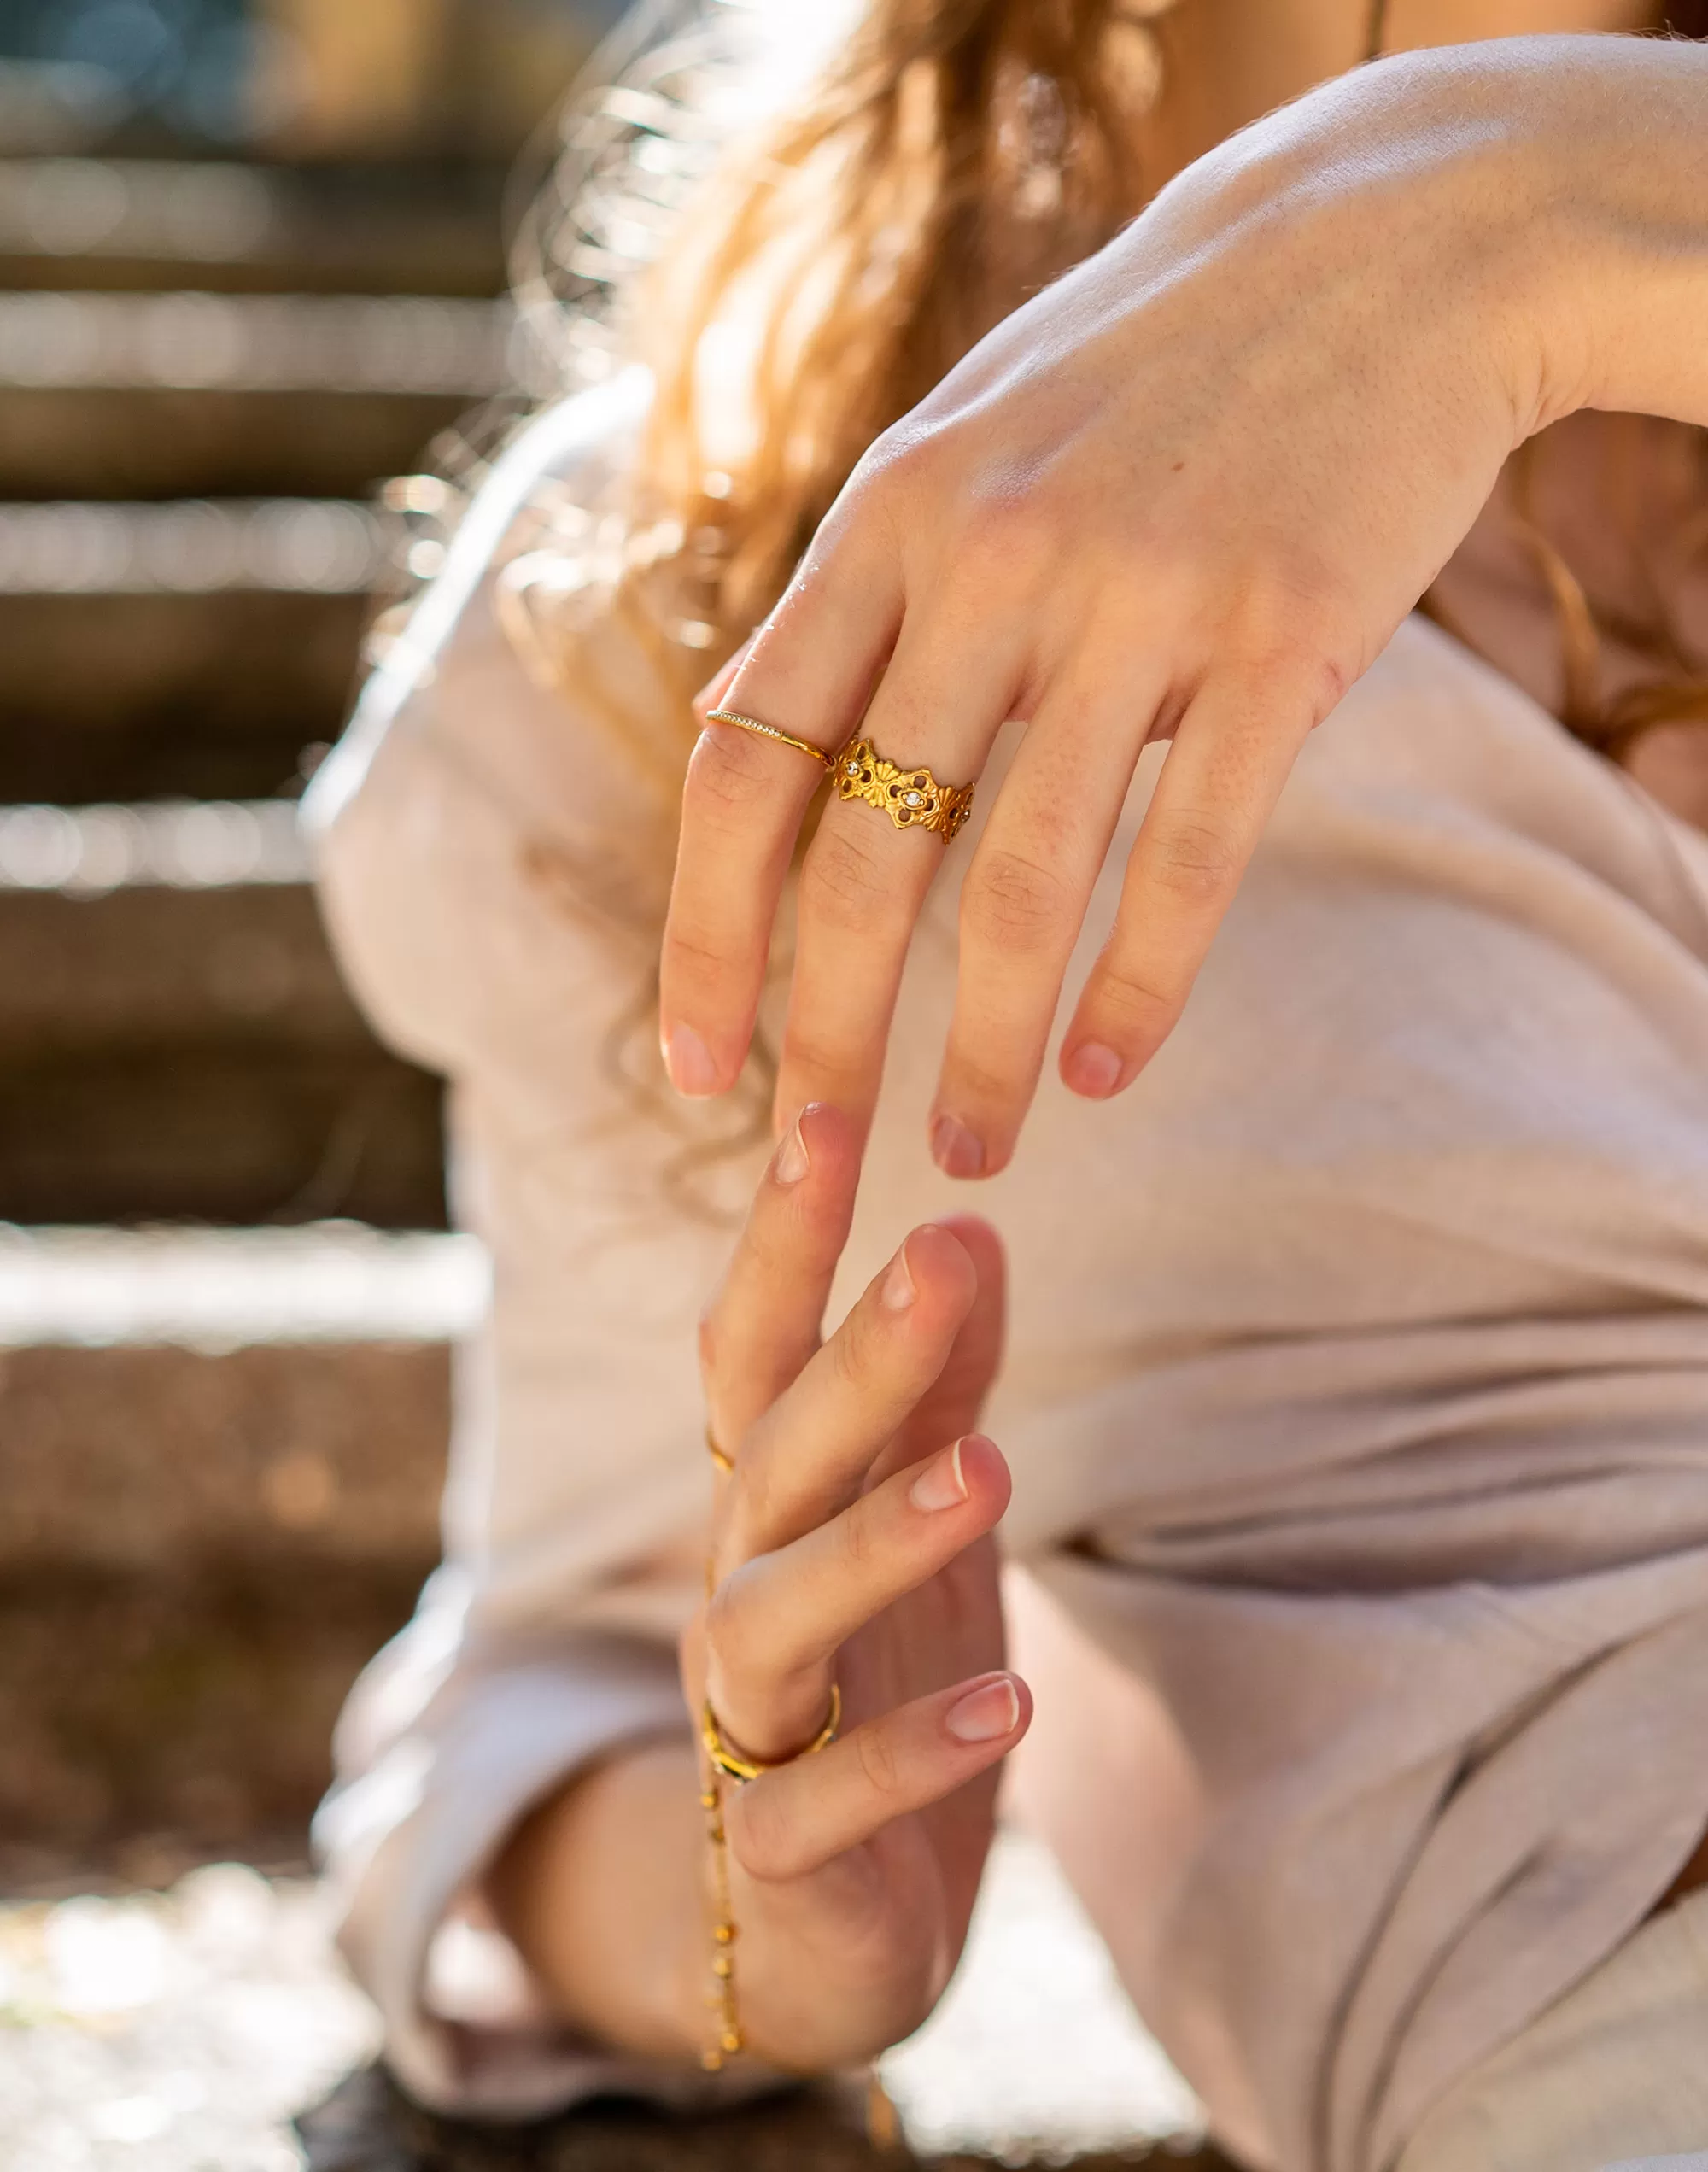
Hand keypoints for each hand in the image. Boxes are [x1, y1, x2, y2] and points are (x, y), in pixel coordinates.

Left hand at [661, 41, 1583, 1172]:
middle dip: (829, 1032)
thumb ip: (850, 605)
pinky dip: (1139, 983)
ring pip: (1021, 881)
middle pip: (866, 853)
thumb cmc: (1139, 376)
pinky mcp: (1279, 632)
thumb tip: (745, 749)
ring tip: (970, 1154)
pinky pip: (1189, 852)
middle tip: (815, 1162)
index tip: (697, 1065)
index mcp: (883, 526)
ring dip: (979, 1046)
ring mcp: (1135, 594)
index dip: (708, 936)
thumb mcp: (951, 454)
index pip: (750, 769)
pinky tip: (1107, 1072)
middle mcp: (984, 561)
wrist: (1372, 248)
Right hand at [683, 1100, 1027, 2069]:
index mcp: (770, 1504)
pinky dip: (913, 1752)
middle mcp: (739, 1590)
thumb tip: (974, 1231)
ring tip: (988, 1470)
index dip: (785, 1239)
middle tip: (940, 1253)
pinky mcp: (777, 1850)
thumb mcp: (910, 1520)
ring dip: (874, 1540)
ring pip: (773, 1616)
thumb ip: (934, 1390)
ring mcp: (747, 1722)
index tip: (825, 1115)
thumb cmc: (870, 1682)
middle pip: (773, 1460)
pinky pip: (821, 1801)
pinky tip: (1010, 1703)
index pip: (758, 1351)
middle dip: (854, 1356)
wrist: (816, 1925)